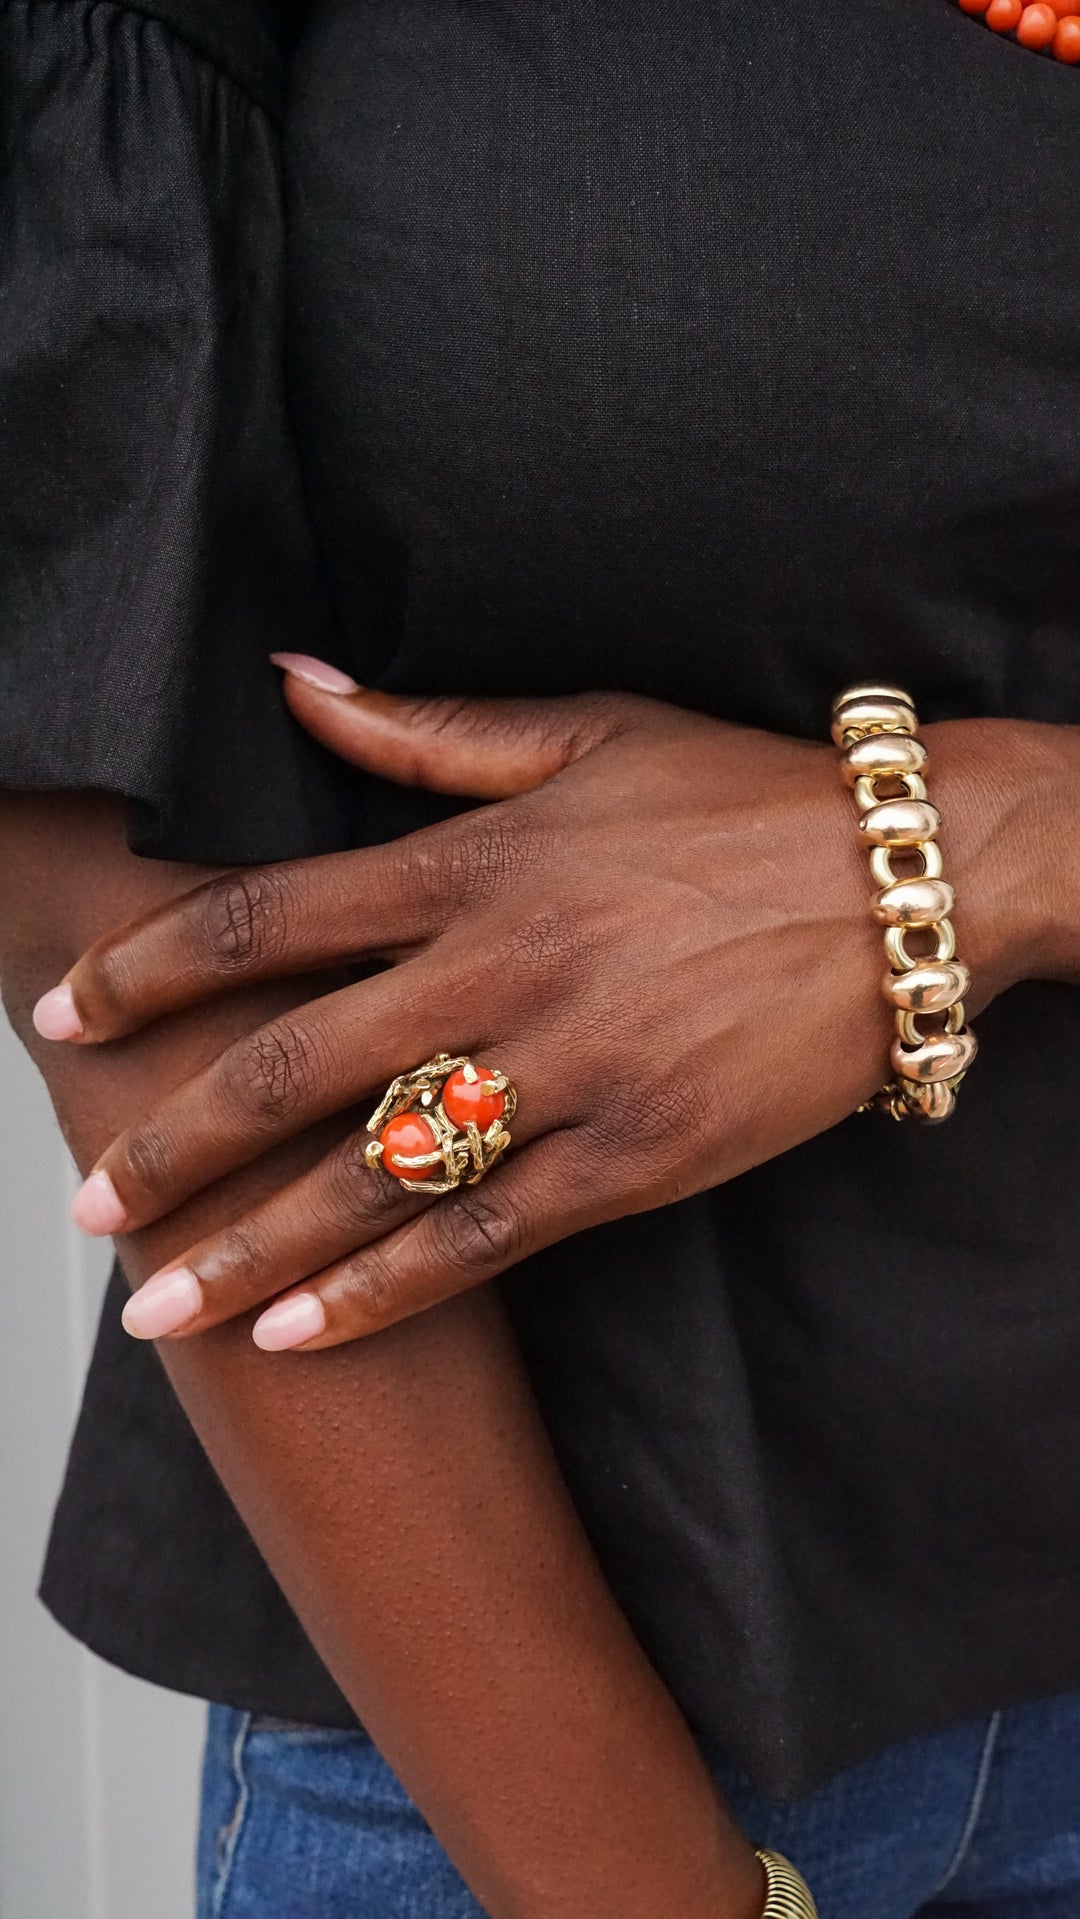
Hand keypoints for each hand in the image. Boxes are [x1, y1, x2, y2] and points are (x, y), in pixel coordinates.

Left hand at [35, 666, 1046, 1351]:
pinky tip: (299, 1334)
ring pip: (372, 1177)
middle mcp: (500, 970)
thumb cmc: (741, 798)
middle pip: (290, 1068)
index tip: (68, 1019)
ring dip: (250, 1251)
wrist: (909, 880)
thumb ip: (420, 728)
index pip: (262, 921)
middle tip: (91, 1205)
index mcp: (471, 863)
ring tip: (160, 1311)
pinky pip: (485, 1242)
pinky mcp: (638, 1158)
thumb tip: (288, 680)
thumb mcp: (584, 731)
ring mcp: (570, 1073)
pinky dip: (382, 1295)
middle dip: (172, 1145)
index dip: (146, 974)